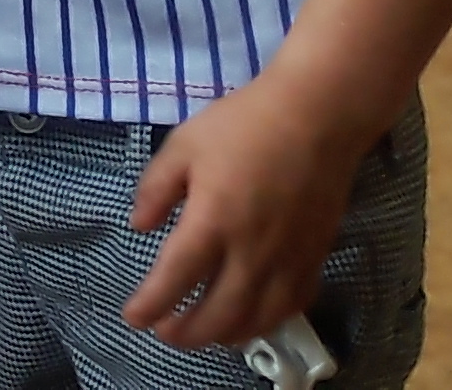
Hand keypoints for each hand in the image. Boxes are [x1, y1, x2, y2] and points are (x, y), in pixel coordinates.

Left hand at [122, 76, 377, 350]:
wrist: (317, 117)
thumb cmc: (243, 125)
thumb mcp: (183, 145)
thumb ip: (156, 189)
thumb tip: (140, 227)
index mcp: (213, 221)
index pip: (175, 279)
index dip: (151, 305)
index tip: (133, 317)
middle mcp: (252, 251)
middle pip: (219, 314)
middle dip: (187, 333)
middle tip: (164, 332)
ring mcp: (289, 259)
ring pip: (259, 319)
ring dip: (227, 334)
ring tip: (203, 333)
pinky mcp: (316, 257)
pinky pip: (292, 305)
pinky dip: (268, 321)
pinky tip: (251, 318)